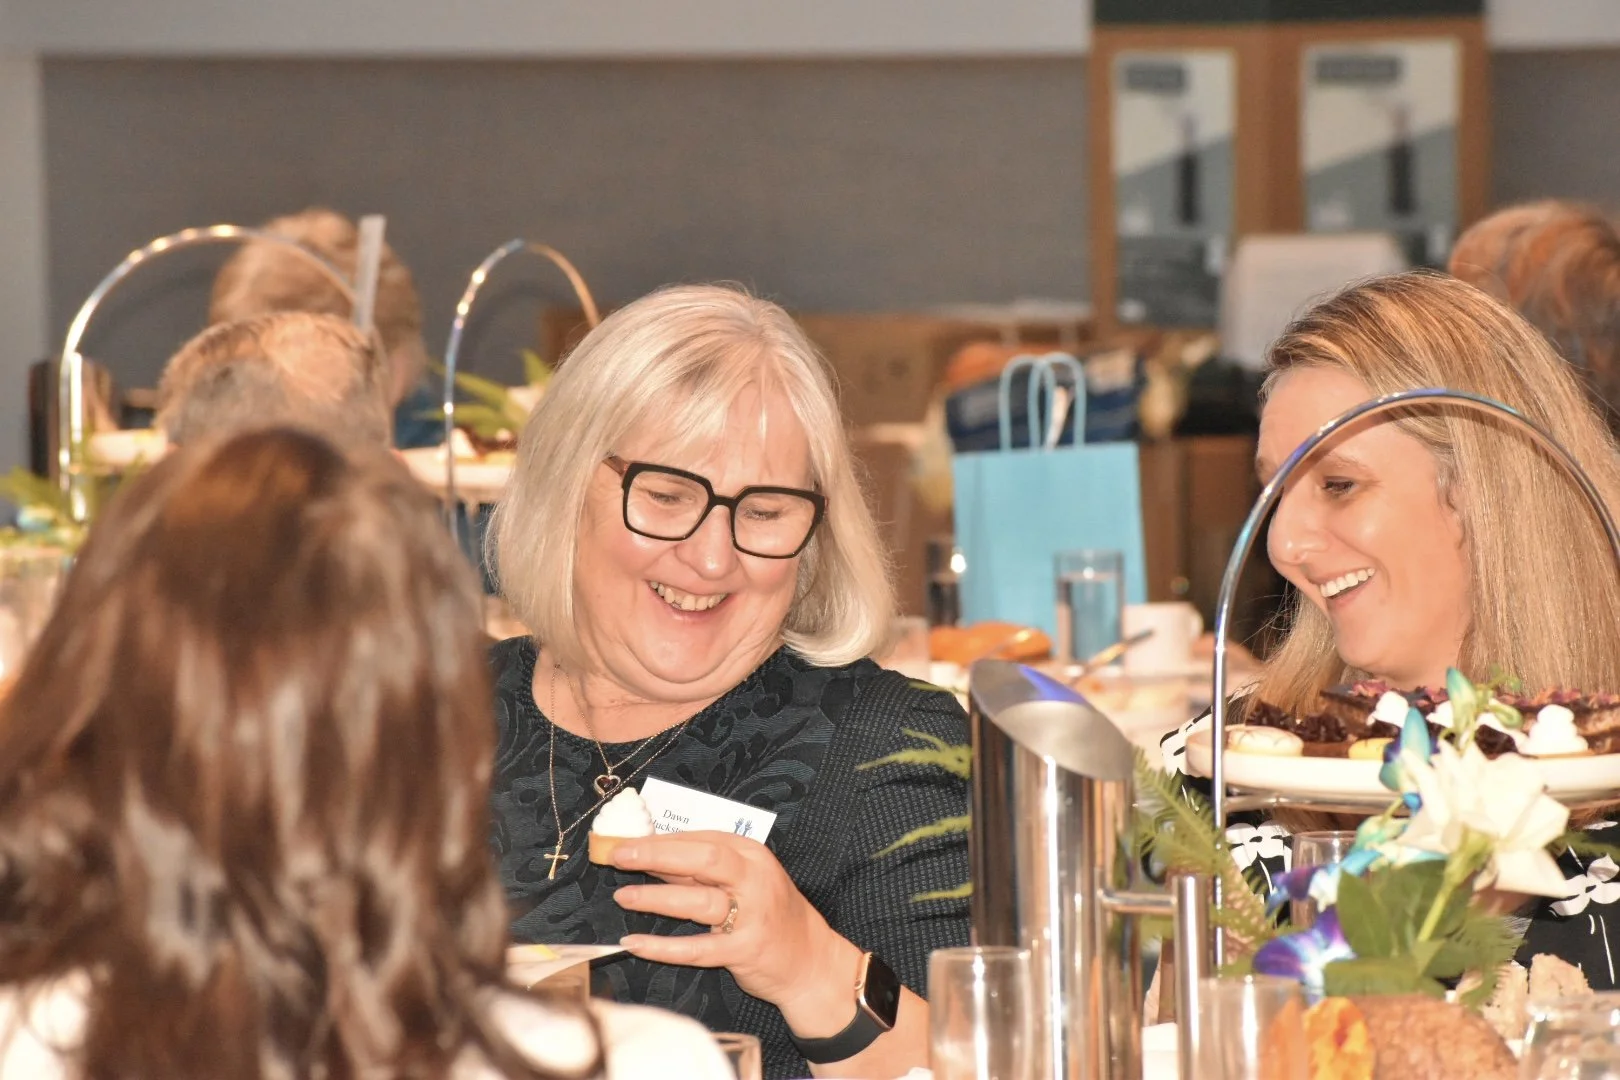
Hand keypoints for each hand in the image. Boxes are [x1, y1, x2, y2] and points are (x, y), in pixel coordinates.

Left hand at [609, 831, 856, 1018]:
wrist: (810, 960)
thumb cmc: (770, 914)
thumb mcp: (745, 880)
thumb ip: (704, 869)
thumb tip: (649, 855)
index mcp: (752, 854)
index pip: (701, 839)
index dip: (661, 840)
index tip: (625, 841)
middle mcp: (755, 879)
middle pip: (703, 859)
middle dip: (656, 855)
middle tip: (619, 856)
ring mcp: (752, 916)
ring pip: (698, 902)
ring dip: (656, 898)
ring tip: (623, 897)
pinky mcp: (745, 951)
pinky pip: (698, 948)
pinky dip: (663, 947)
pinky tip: (635, 944)